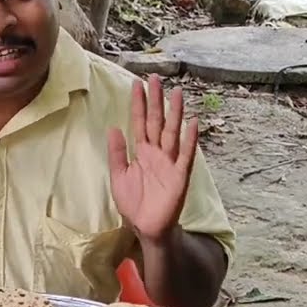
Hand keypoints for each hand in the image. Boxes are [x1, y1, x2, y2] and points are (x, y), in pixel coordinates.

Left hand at [107, 74, 198, 242]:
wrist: (146, 227)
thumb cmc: (134, 202)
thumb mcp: (119, 176)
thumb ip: (117, 153)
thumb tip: (114, 128)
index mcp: (142, 152)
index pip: (140, 123)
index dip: (139, 104)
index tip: (137, 84)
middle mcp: (157, 153)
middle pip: (158, 122)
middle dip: (156, 101)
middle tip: (155, 79)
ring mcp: (170, 163)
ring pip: (173, 133)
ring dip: (175, 114)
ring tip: (177, 93)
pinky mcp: (180, 176)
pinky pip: (186, 155)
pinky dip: (189, 140)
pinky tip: (192, 122)